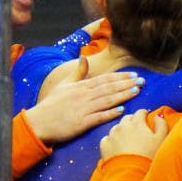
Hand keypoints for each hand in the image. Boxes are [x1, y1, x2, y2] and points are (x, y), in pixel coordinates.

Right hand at [24, 57, 144, 144]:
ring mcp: (83, 109)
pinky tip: (122, 110)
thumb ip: (78, 73)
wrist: (38, 123)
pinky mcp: (81, 123)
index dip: (120, 77)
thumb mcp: (64, 85)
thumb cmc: (52, 104)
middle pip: (108, 88)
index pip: (104, 79)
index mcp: (80, 87)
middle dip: (126, 84)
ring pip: (106, 101)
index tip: (133, 75)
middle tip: (142, 81)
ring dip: (123, 96)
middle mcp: (83, 96)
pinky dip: (110, 113)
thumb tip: (83, 57)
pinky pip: (98, 117)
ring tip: (137, 91)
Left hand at [100, 109, 168, 160]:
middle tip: (138, 130)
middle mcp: (122, 126)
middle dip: (133, 121)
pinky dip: (112, 140)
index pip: (140, 112)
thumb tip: (158, 116)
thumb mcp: (162, 139)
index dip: (144, 114)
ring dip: (122, 131)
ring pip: (116, 128)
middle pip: (127, 118)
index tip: (146, 119)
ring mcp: (112, 135)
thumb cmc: (149, 156)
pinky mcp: (104, 145)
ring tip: (128, 140)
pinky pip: (108, 138)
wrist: (131, 173)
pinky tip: (117, 147)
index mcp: (137, 123)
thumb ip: (161, 124)